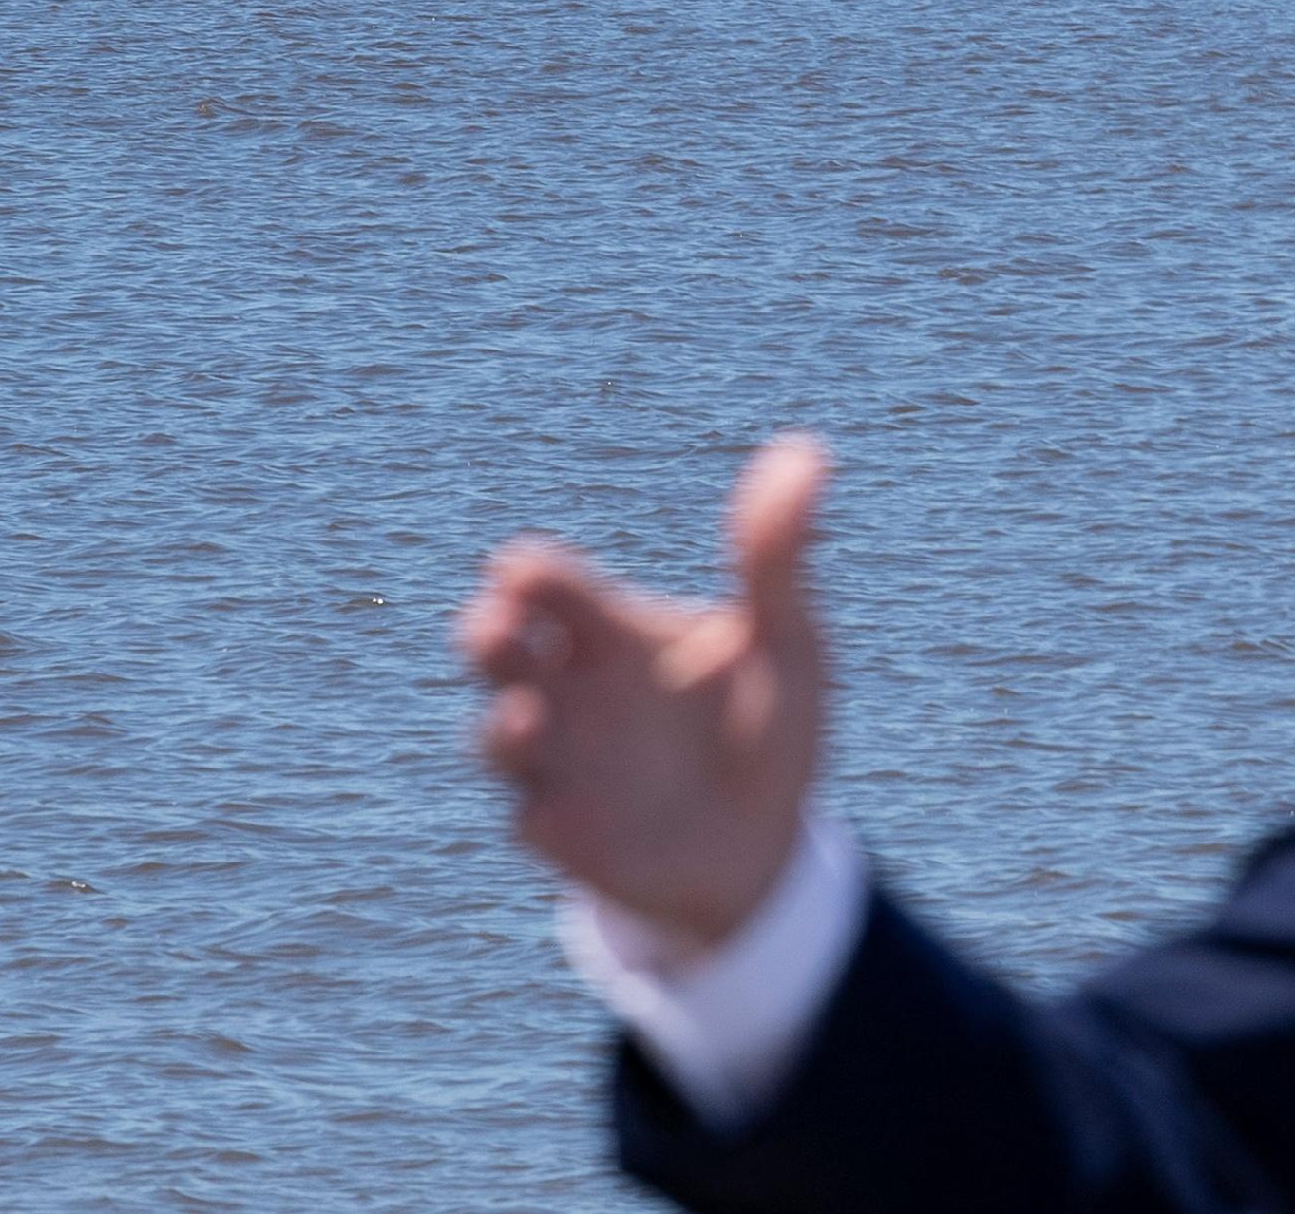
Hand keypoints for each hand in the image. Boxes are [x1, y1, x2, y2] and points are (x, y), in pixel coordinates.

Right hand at [459, 435, 834, 951]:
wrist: (767, 844)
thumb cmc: (768, 721)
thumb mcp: (784, 638)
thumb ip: (776, 554)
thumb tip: (809, 448)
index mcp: (609, 632)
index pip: (547, 585)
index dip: (529, 574)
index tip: (526, 572)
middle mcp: (568, 691)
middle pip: (496, 649)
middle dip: (485, 633)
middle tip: (496, 624)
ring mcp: (559, 764)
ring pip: (497, 736)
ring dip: (502, 726)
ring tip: (523, 716)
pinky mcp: (566, 834)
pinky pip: (535, 820)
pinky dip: (541, 810)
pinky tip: (559, 813)